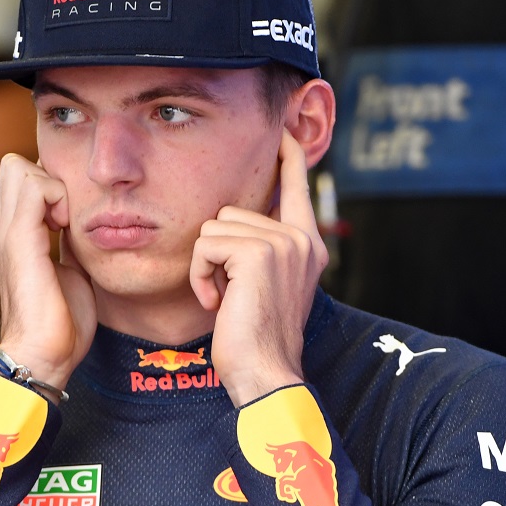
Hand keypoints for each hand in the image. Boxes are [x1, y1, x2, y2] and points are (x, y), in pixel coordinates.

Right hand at [0, 153, 96, 389]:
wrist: (43, 356)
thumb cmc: (60, 322)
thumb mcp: (71, 271)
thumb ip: (70, 245)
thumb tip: (84, 226)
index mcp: (19, 236)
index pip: (23, 178)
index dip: (51, 183)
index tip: (71, 214)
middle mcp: (7, 229)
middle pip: (15, 166)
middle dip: (49, 177)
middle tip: (68, 211)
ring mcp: (9, 233)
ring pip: (19, 168)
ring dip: (52, 184)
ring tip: (66, 219)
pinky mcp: (20, 242)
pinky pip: (34, 188)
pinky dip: (56, 195)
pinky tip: (66, 227)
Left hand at [189, 130, 326, 406]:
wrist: (266, 372)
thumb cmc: (256, 339)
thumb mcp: (265, 288)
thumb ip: (261, 253)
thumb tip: (233, 225)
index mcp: (306, 245)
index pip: (296, 186)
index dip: (287, 157)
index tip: (282, 132)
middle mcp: (300, 239)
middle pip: (231, 211)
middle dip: (215, 252)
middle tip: (227, 292)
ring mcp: (282, 243)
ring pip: (214, 227)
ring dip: (205, 265)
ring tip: (223, 298)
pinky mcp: (258, 253)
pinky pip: (205, 244)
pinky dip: (199, 274)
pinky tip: (216, 302)